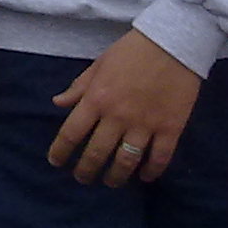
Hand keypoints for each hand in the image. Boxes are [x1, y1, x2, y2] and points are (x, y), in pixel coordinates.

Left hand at [49, 31, 203, 185]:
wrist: (172, 45)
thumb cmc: (130, 52)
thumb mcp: (97, 65)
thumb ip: (78, 88)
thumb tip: (57, 103)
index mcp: (96, 99)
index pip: (71, 133)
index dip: (60, 151)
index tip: (55, 162)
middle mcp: (117, 116)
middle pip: (96, 152)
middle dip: (86, 170)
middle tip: (82, 179)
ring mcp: (145, 124)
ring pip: (126, 160)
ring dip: (116, 176)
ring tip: (110, 182)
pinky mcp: (171, 128)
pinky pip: (160, 157)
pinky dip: (151, 171)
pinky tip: (145, 177)